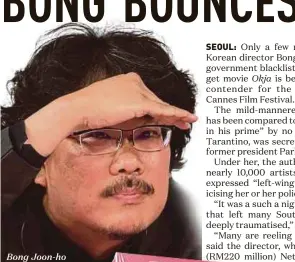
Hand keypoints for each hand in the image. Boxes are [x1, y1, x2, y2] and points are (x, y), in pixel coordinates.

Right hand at [24, 73, 197, 156]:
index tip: (173, 115)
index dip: (163, 107)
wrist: (78, 110)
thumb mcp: (113, 109)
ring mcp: (137, 90)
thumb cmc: (90, 112)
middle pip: (158, 101)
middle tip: (186, 120)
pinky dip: (176, 114)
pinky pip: (163, 110)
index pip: (149, 96)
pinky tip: (186, 118)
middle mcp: (134, 82)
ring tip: (190, 121)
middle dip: (173, 112)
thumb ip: (129, 111)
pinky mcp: (140, 102)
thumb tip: (141, 120)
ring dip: (178, 114)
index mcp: (127, 80)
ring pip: (162, 106)